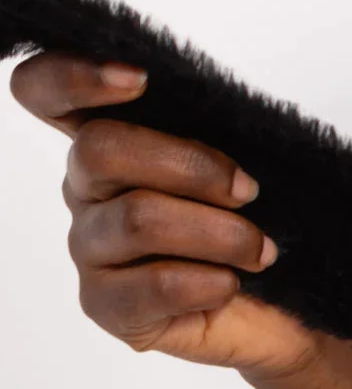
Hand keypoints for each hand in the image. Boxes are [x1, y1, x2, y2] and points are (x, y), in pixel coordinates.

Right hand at [10, 50, 342, 384]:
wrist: (269, 313)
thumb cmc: (248, 230)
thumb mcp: (235, 171)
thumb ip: (212, 136)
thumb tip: (226, 115)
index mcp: (106, 143)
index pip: (45, 93)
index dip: (72, 75)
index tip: (140, 78)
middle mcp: (84, 191)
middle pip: (99, 150)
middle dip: (190, 166)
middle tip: (249, 191)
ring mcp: (88, 248)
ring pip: (138, 219)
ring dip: (220, 233)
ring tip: (260, 252)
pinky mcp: (104, 305)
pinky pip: (155, 284)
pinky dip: (209, 282)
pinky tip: (230, 285)